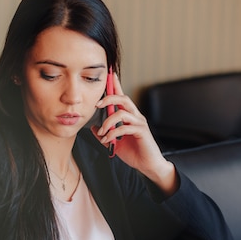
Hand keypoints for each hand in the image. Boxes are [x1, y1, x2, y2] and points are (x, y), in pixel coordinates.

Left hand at [91, 73, 177, 195]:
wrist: (147, 165)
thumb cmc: (133, 152)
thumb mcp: (113, 143)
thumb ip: (104, 134)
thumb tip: (93, 128)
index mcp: (128, 116)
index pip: (122, 96)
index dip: (116, 84)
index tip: (109, 74)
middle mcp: (135, 116)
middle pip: (123, 98)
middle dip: (109, 97)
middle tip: (97, 104)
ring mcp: (139, 123)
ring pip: (122, 112)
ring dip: (108, 121)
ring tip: (102, 132)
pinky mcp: (142, 132)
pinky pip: (125, 127)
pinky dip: (113, 133)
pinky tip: (107, 140)